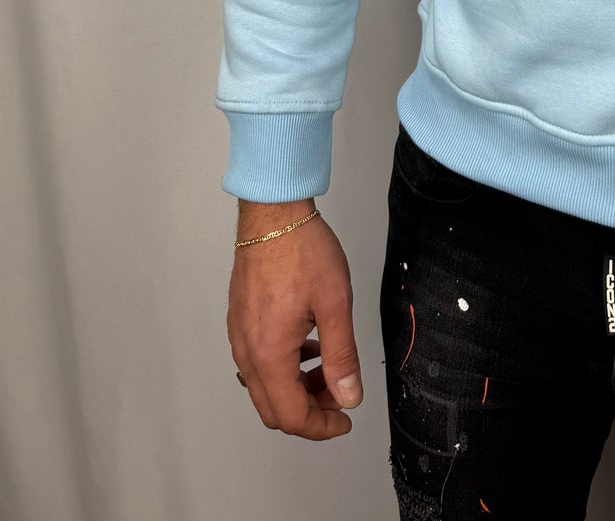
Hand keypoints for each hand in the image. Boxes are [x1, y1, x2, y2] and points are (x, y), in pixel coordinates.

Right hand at [228, 206, 362, 438]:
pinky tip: (309, 345)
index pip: (291, 415)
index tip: (345, 419)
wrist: (273, 214)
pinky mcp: (240, 322)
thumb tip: (348, 396)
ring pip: (265, 387)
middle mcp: (247, 352)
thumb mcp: (335, 304)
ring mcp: (239, 337)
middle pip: (273, 409)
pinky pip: (259, 362)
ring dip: (297, 389)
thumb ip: (341, 356)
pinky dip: (285, 368)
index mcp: (269, 354)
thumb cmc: (302, 251)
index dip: (321, 427)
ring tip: (329, 368)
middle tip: (340, 395)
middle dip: (309, 412)